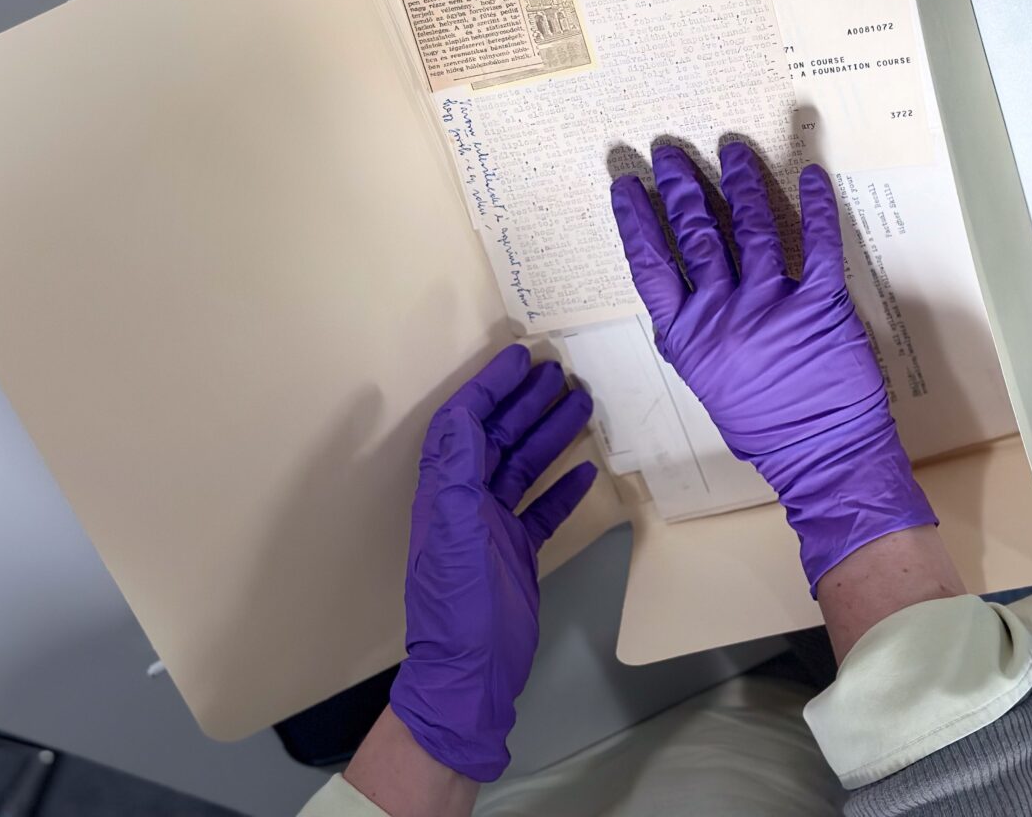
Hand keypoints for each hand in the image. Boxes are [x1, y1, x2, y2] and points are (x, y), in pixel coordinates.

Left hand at [388, 345, 596, 781]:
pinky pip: (540, 508)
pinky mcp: (517, 553)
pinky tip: (586, 469)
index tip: (518, 357)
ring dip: (548, 434)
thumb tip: (464, 416)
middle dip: (523, 401)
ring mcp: (492, 528)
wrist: (472, 672)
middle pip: (495, 437)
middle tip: (560, 371)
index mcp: (446, 492)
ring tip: (582, 405)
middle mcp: (466, 502)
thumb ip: (457, 473)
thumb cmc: (461, 604)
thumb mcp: (456, 532)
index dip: (487, 388)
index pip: (462, 424)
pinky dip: (561, 486)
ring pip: (521, 466)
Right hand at [610, 142, 934, 589]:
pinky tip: (811, 174)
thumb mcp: (705, 381)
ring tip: (732, 150)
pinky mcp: (820, 305)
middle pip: (696, 234)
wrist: (820, 454)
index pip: (651, 265)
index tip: (626, 185)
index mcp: (687, 336)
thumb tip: (687, 292)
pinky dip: (817, 205)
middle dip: (681, 187)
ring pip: (751, 227)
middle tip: (670, 152)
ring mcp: (772, 305)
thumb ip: (693, 333)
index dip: (636, 220)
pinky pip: (819, 244)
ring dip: (740, 182)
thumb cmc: (762, 426)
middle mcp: (723, 313)